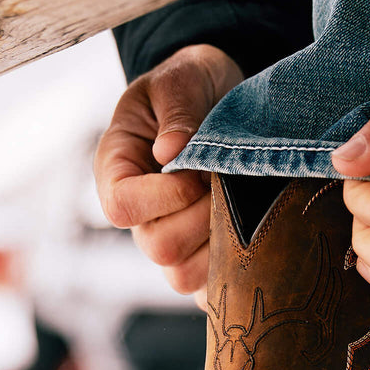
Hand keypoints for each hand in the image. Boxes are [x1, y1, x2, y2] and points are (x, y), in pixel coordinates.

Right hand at [95, 45, 242, 306]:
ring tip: (240, 207)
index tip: (197, 171)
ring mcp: (169, 240)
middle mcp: (140, 215)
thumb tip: (171, 150)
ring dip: (220, 246)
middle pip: (158, 248)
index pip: (122, 207)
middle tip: (226, 186)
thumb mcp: (181, 79)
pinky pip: (208, 291)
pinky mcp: (199, 257)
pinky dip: (232, 274)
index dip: (165, 196)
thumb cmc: (191, 84)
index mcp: (117, 169)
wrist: (220, 97)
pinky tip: (251, 239)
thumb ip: (177, 109)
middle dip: (202, 219)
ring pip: (183, 276)